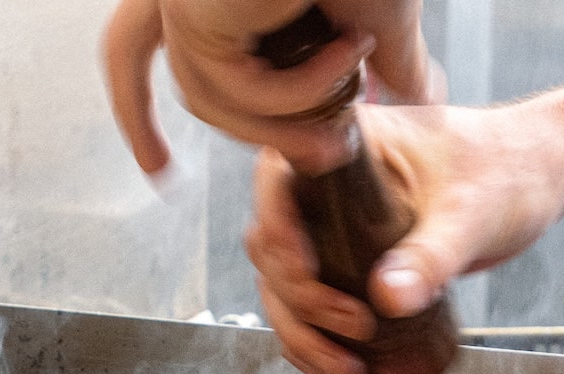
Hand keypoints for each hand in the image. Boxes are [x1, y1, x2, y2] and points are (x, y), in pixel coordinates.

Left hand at [101, 0, 442, 175]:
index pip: (151, 58)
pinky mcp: (201, 12)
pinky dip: (300, 91)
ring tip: (342, 131)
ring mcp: (192, 3)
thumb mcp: (382, 15)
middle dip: (257, 137)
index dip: (145, 115)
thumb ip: (391, 61)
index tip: (154, 167)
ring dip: (287, 128)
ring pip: (218, 102)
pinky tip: (347, 62)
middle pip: (196, 92)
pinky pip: (240, 89)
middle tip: (316, 160)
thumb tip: (418, 98)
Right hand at [245, 101, 563, 373]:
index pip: (277, 180)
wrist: (540, 175)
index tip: (307, 273)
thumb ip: (433, 254)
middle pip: (271, 244)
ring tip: (345, 367)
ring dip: (301, 330)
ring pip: (282, 281)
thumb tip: (388, 299)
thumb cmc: (512, 168)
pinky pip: (308, 301)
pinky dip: (313, 337)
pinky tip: (336, 368)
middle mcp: (324, 182)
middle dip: (299, 297)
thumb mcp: (473, 211)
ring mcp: (331, 222)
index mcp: (343, 144)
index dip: (276, 229)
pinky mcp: (347, 258)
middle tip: (355, 326)